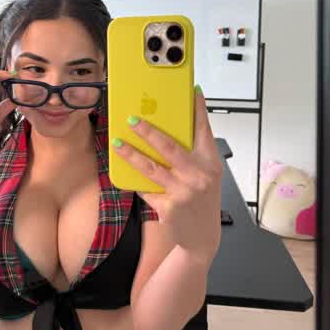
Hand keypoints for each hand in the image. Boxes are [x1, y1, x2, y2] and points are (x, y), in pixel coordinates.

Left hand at [112, 86, 221, 263]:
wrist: (202, 238)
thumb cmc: (203, 201)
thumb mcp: (206, 175)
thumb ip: (194, 154)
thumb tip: (173, 128)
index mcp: (210, 163)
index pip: (204, 130)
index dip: (198, 110)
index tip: (191, 92)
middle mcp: (198, 176)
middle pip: (169, 146)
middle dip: (148, 131)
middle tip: (132, 119)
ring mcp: (183, 192)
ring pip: (151, 167)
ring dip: (131, 153)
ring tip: (118, 142)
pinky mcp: (168, 207)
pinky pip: (146, 188)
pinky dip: (135, 179)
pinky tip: (124, 170)